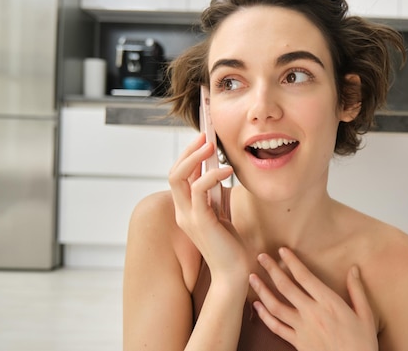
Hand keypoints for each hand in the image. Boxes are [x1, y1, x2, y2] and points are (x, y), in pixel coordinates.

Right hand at [168, 133, 247, 280]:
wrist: (233, 272)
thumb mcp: (220, 213)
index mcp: (185, 210)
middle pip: (174, 173)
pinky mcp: (200, 221)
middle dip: (188, 151)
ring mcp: (188, 217)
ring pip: (179, 177)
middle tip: (205, 135)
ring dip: (195, 157)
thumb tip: (217, 170)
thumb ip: (214, 195)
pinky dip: (212, 175)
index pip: (178, 177)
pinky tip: (228, 170)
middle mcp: (181, 212)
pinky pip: (199, 189)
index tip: (203, 140)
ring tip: (212, 145)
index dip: (188, 157)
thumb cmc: (230, 244)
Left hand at [249, 247, 377, 350]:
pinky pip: (276, 327)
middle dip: (272, 270)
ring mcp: (302, 328)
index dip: (292, 262)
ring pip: (276, 306)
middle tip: (261, 256)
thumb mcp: (366, 315)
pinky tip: (257, 306)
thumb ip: (357, 291)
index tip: (282, 250)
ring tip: (252, 277)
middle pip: (286, 287)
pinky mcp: (297, 342)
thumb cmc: (362, 344)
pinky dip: (264, 316)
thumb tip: (354, 269)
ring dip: (262, 290)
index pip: (305, 277)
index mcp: (329, 303)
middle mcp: (312, 313)